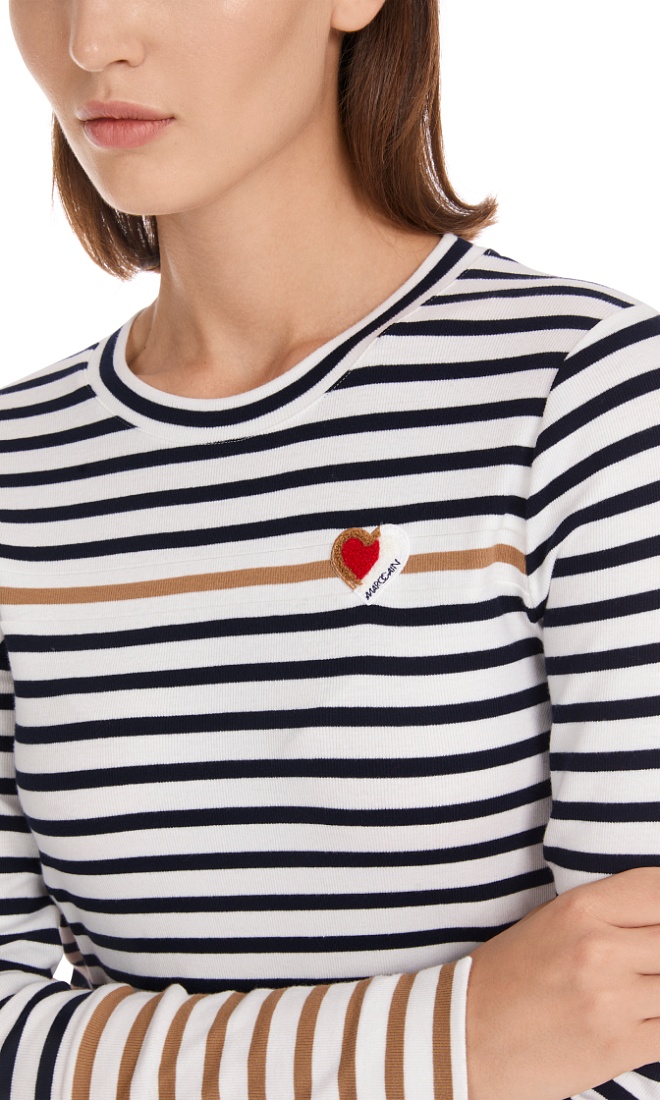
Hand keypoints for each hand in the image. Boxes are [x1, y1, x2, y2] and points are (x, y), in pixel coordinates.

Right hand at [465, 867, 659, 1099]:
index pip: (658, 889)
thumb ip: (611, 915)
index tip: (657, 921)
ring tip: (642, 991)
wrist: (467, 1037)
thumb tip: (658, 920)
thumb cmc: (509, 976)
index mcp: (579, 909)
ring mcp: (611, 1000)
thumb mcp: (552, 922)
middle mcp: (598, 949)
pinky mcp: (619, 1046)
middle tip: (645, 963)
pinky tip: (645, 1018)